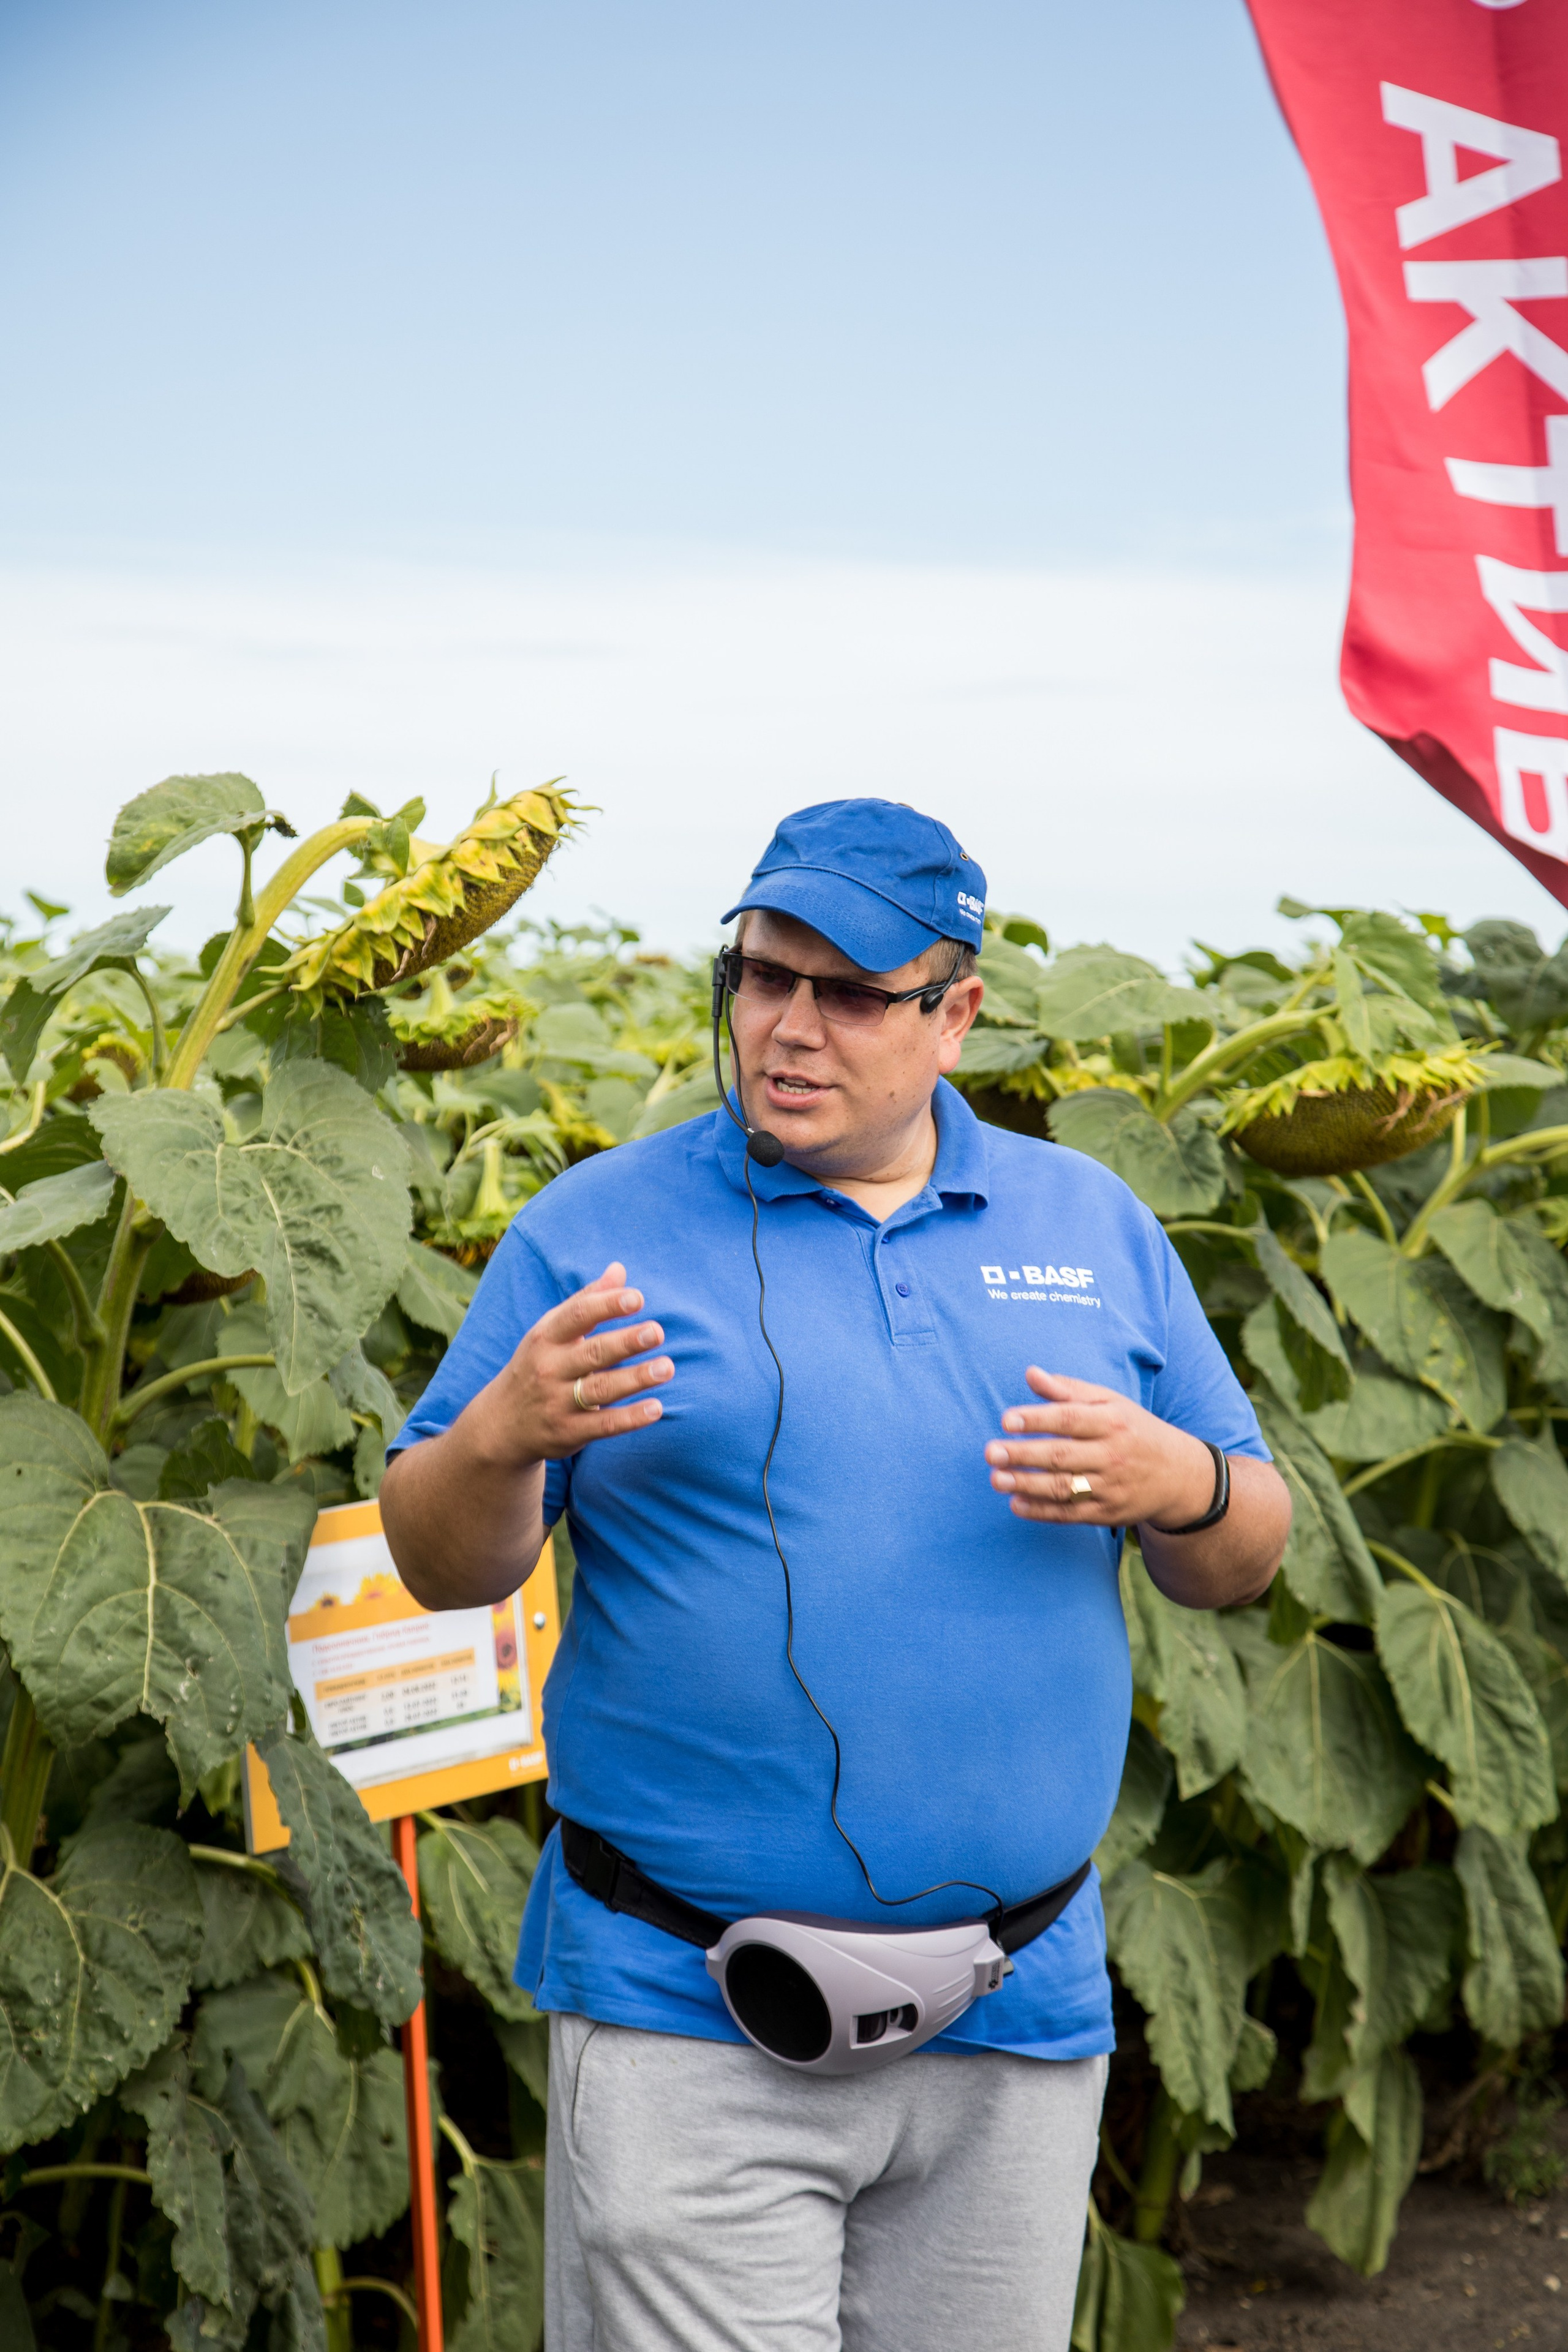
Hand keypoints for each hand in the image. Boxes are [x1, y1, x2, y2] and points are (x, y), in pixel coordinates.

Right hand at [485, 1261, 673, 1466]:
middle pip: (592, 1353)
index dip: (607, 1305)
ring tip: (667, 1367)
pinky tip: (656, 1408)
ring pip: (601, 1389)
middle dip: (625, 1341)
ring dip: (636, 1378)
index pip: (577, 1316)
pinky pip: (603, 1425)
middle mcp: (549, 1369)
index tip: (638, 1298)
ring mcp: (557, 1402)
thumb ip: (586, 1302)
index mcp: (546, 1338)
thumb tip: (619, 1269)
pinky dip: (630, 1418)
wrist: (501, 1423)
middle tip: (657, 1332)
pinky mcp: (568, 1432)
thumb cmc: (538, 1365)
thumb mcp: (552, 1332)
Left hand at [984, 1368, 1216, 1528]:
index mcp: (1112, 1422)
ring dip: (1027, 1485)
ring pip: (1063, 1488)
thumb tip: (1030, 1373)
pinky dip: (1042, 1512)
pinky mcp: (1107, 1513)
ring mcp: (1110, 1487)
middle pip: (1062, 1455)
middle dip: (1023, 1454)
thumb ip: (1067, 1390)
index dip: (1037, 1419)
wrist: (1178, 1475)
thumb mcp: (1109, 1403)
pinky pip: (1070, 1514)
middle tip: (991, 1452)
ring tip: (996, 1478)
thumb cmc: (1132, 1430)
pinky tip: (1016, 1505)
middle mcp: (1112, 1454)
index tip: (1006, 1420)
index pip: (1069, 1419)